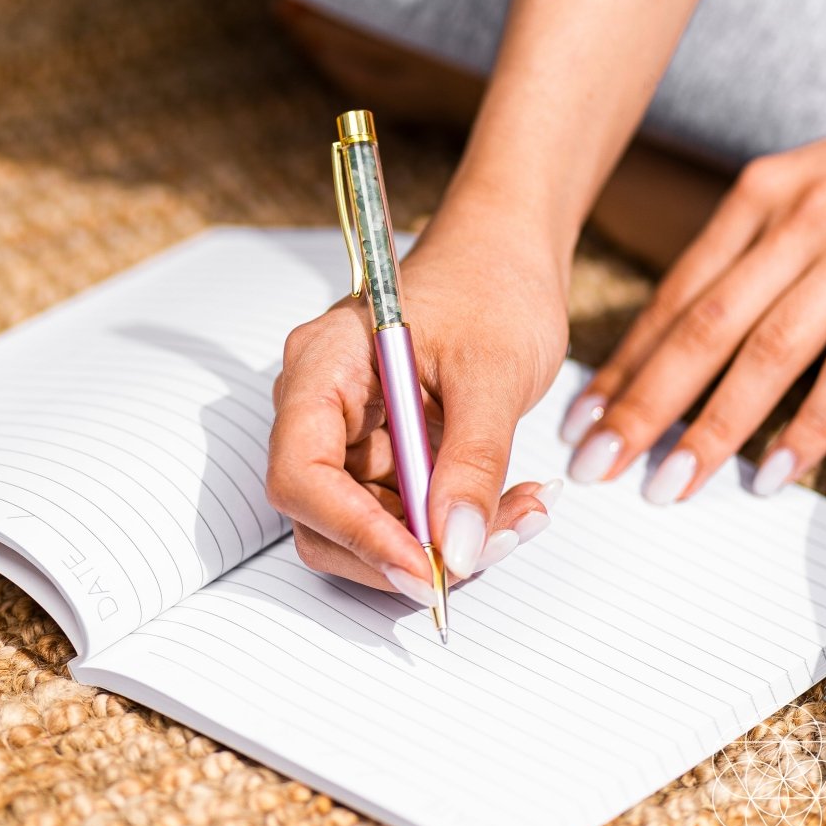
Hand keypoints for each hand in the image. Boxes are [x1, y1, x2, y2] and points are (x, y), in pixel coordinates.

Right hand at [267, 211, 568, 599]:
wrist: (507, 257)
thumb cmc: (492, 286)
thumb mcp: (493, 373)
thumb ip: (473, 463)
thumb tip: (459, 550)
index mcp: (323, 366)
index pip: (301, 471)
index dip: (354, 531)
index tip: (425, 568)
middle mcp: (322, 404)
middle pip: (323, 515)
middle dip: (405, 549)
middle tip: (488, 550)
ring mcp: (351, 431)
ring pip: (369, 525)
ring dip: (443, 541)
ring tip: (523, 515)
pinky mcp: (385, 451)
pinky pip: (405, 511)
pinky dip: (457, 522)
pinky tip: (514, 502)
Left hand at [562, 110, 825, 501]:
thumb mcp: (804, 191)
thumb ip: (747, 252)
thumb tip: (675, 333)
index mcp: (758, 197)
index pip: (675, 296)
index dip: (625, 362)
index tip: (583, 416)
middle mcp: (797, 220)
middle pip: (703, 327)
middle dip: (643, 403)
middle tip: (598, 460)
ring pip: (767, 352)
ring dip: (712, 426)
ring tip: (669, 482)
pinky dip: (809, 426)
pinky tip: (771, 472)